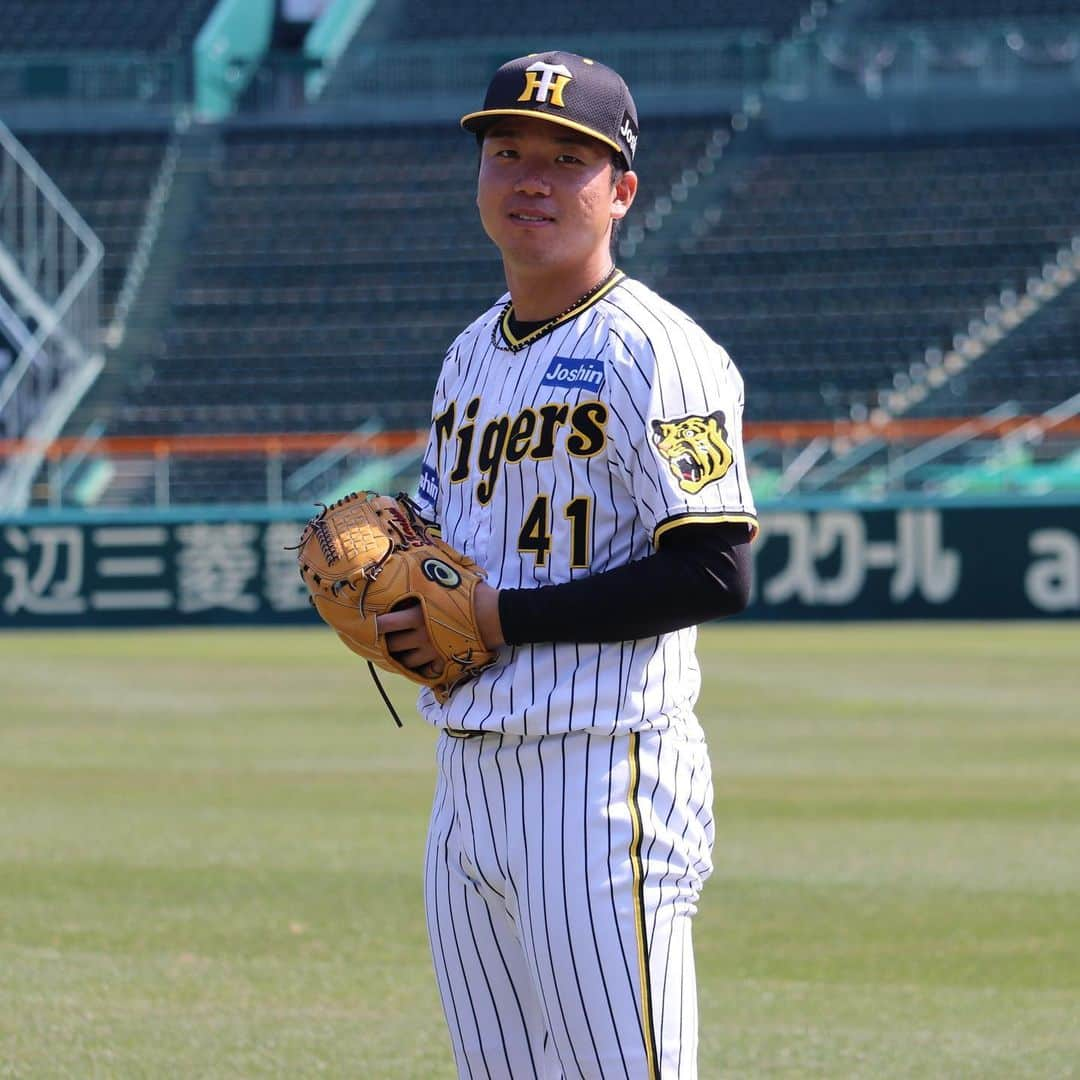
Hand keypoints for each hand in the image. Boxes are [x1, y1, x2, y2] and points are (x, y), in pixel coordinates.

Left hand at [376, 585, 504, 678]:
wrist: (497, 616)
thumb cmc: (473, 594)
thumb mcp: (448, 581)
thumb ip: (430, 582)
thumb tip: (418, 565)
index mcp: (416, 615)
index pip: (385, 624)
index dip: (376, 624)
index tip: (372, 622)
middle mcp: (420, 636)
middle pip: (392, 645)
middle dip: (389, 641)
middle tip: (390, 635)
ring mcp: (432, 651)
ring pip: (407, 661)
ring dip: (403, 656)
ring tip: (406, 649)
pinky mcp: (445, 662)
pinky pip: (425, 670)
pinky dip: (421, 666)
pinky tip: (423, 659)